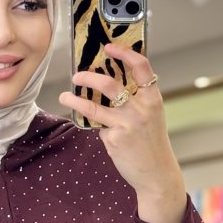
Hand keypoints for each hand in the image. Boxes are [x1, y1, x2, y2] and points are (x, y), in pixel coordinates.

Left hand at [58, 44, 186, 222]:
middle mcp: (140, 109)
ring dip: (74, 100)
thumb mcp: (152, 116)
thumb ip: (136, 100)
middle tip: (77, 76)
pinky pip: (99, 128)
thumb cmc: (152, 143)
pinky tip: (105, 135)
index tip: (109, 48)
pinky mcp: (114, 140)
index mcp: (153, 99)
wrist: (157, 174)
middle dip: (88, 77)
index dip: (124, 53)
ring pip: (93, 106)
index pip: (141, 67)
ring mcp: (126, 125)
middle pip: (109, 84)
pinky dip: (99, 129)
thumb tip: (107, 84)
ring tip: (65, 97)